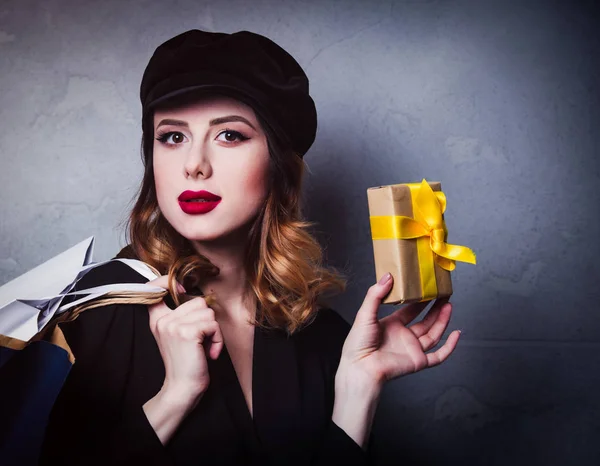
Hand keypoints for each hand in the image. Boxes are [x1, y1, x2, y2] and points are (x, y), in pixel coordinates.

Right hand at [146, 275, 223, 400]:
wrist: (183, 388)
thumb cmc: (187, 363)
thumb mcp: (178, 335)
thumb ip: (181, 315)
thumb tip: (200, 296)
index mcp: (157, 319)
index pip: (154, 288)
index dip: (166, 282)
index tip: (182, 290)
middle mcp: (163, 320)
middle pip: (198, 301)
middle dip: (207, 320)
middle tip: (202, 340)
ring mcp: (173, 325)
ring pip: (208, 313)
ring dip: (214, 331)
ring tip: (205, 347)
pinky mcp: (187, 333)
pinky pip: (213, 325)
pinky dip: (218, 339)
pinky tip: (210, 353)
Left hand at [338, 273, 460, 389]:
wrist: (360, 367)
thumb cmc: (358, 343)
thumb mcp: (365, 313)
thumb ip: (376, 294)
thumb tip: (388, 276)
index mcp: (391, 326)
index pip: (410, 311)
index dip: (420, 301)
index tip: (428, 289)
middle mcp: (403, 337)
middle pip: (425, 321)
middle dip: (435, 308)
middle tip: (443, 295)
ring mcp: (412, 349)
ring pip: (433, 334)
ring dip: (442, 320)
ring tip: (449, 305)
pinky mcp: (418, 362)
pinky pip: (438, 356)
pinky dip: (450, 346)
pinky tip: (456, 334)